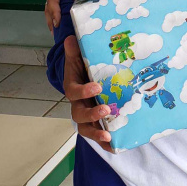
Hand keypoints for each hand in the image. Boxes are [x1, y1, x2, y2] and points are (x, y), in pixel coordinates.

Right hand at [62, 35, 113, 152]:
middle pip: (79, 114)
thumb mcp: (78, 58)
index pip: (73, 92)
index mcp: (73, 88)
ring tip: (109, 135)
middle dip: (92, 114)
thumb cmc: (82, 67)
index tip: (96, 87)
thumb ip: (74, 51)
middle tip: (106, 109)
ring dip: (97, 133)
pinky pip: (99, 134)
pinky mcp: (97, 122)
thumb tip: (70, 38)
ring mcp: (87, 115)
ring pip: (87, 128)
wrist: (85, 77)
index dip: (84, 91)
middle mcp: (78, 104)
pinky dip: (106, 143)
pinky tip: (116, 147)